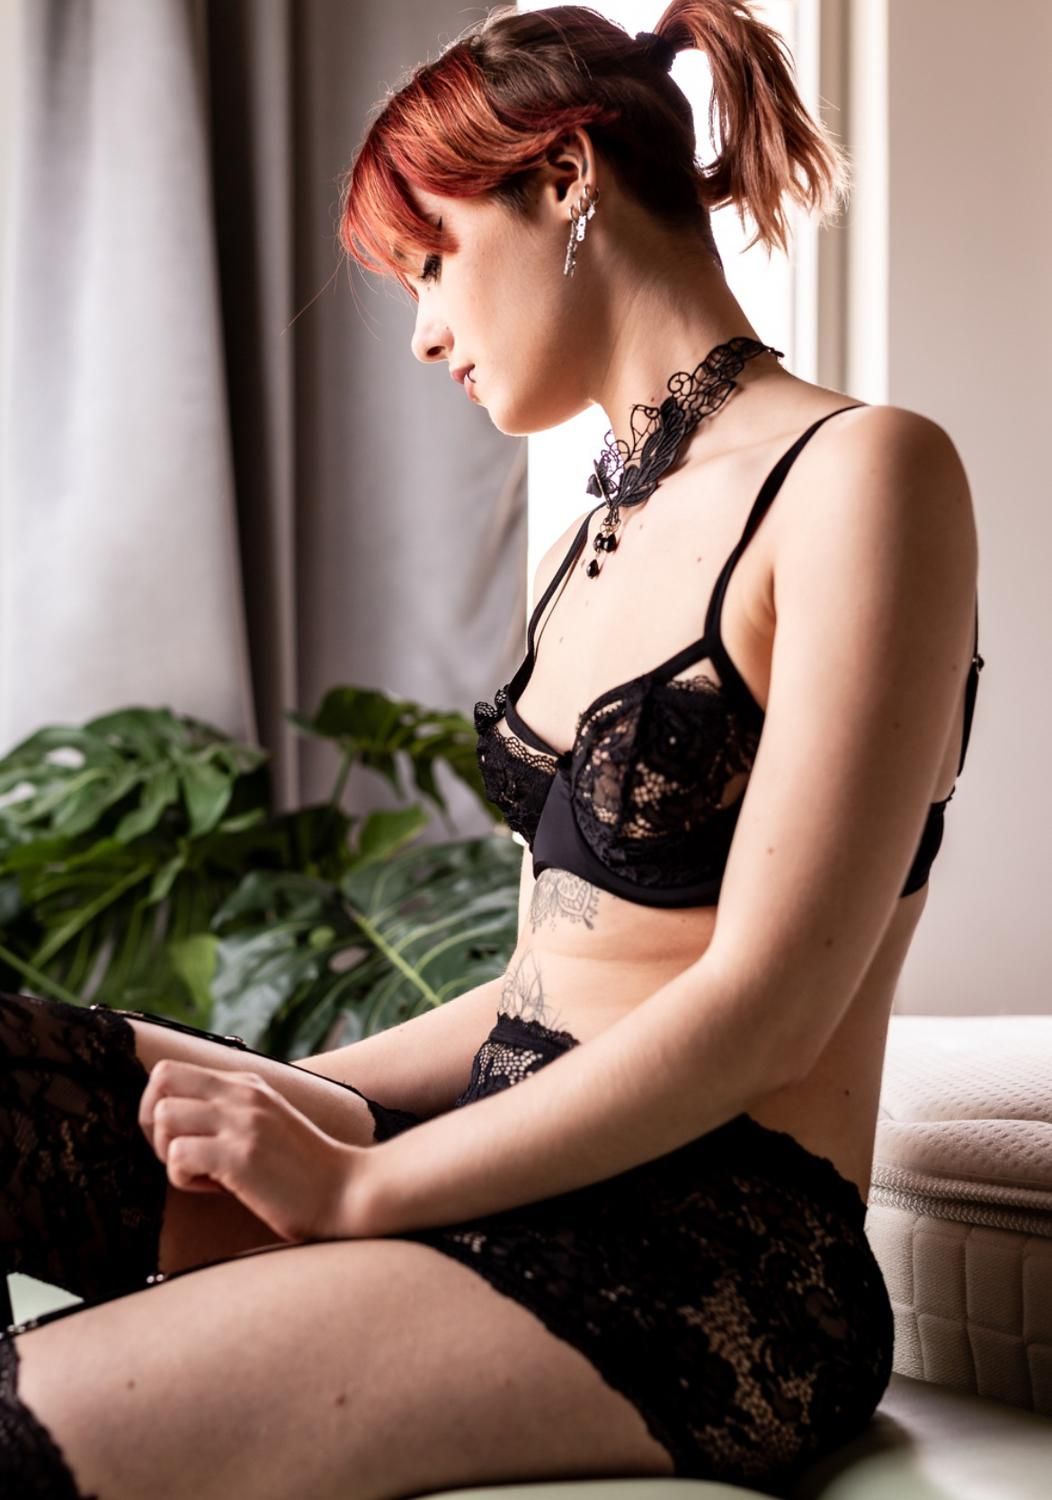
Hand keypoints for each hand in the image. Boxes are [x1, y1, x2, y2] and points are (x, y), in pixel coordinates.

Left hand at [138, 1057, 366, 1242]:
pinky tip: (217, 1187)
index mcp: (246, 1083)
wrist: (346, 1191)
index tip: (179, 1138)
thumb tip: (178, 1116)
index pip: (170, 1069)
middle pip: (160, 1082)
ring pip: (164, 1117)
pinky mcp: (241, 1155)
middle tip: (180, 1155)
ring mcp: (242, 1122)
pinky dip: (185, 1179)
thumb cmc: (302, 1169)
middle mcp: (242, 1093)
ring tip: (203, 1172)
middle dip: (152, 1124)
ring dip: (170, 1154)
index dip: (157, 1105)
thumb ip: (231, 1110)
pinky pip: (179, 1156)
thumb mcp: (267, 1121)